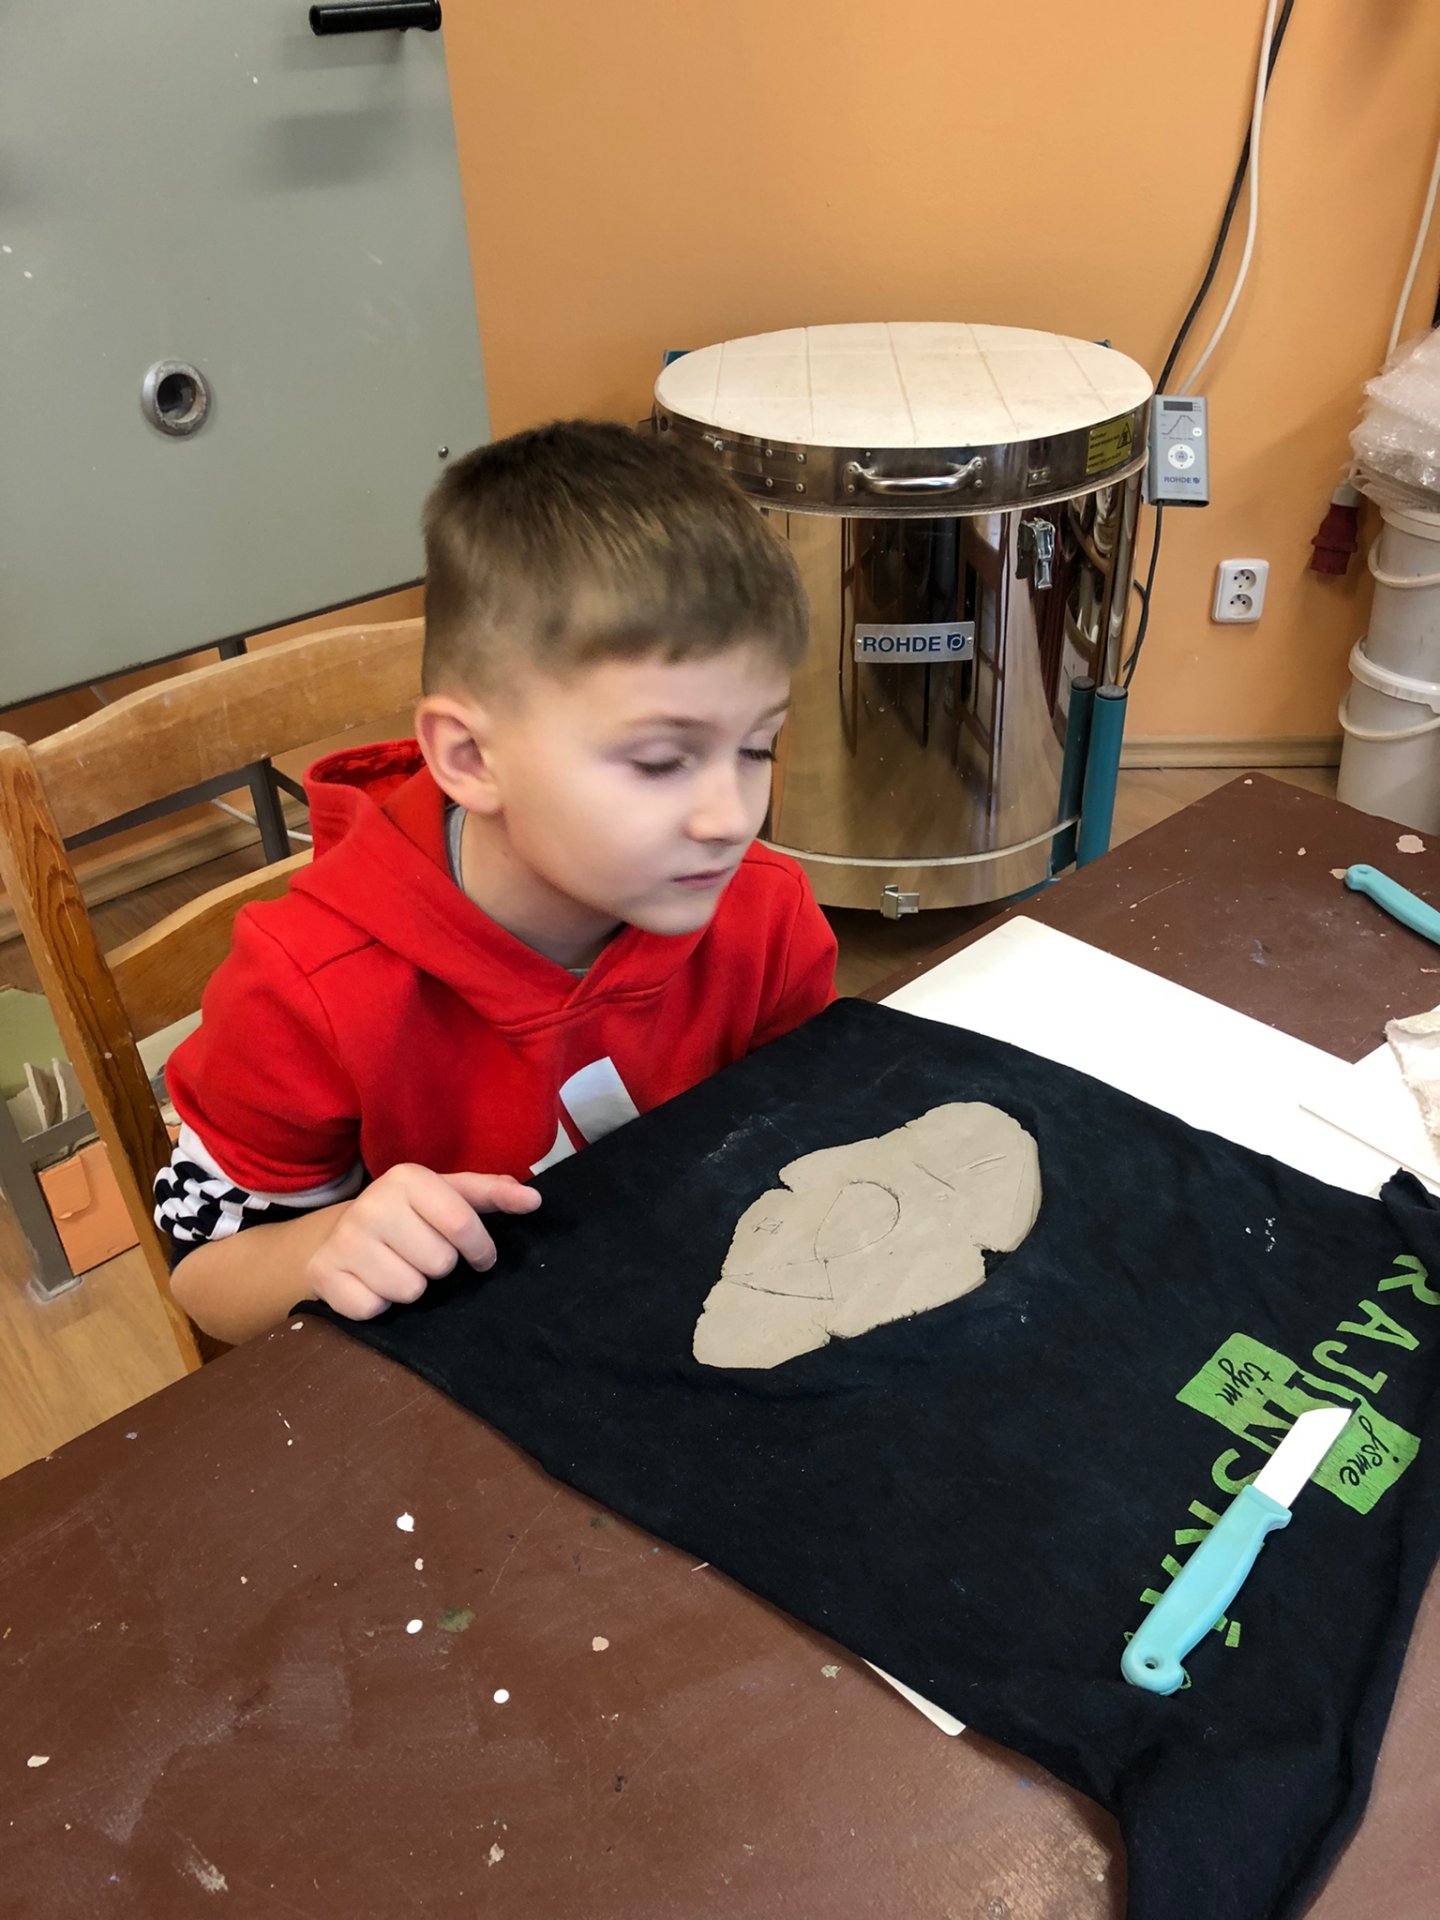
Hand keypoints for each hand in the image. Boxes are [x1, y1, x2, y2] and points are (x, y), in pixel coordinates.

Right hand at [304, 1165, 540, 1321]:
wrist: (338, 1234)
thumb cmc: (410, 1215)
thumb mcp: (451, 1196)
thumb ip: (494, 1194)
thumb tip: (534, 1200)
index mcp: (407, 1178)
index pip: (463, 1225)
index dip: (481, 1250)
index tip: (480, 1257)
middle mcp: (371, 1203)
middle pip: (439, 1263)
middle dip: (439, 1266)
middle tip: (421, 1254)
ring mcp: (343, 1239)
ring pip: (409, 1290)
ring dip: (411, 1287)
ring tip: (397, 1267)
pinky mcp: (323, 1273)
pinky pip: (373, 1309)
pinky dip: (379, 1304)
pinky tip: (371, 1283)